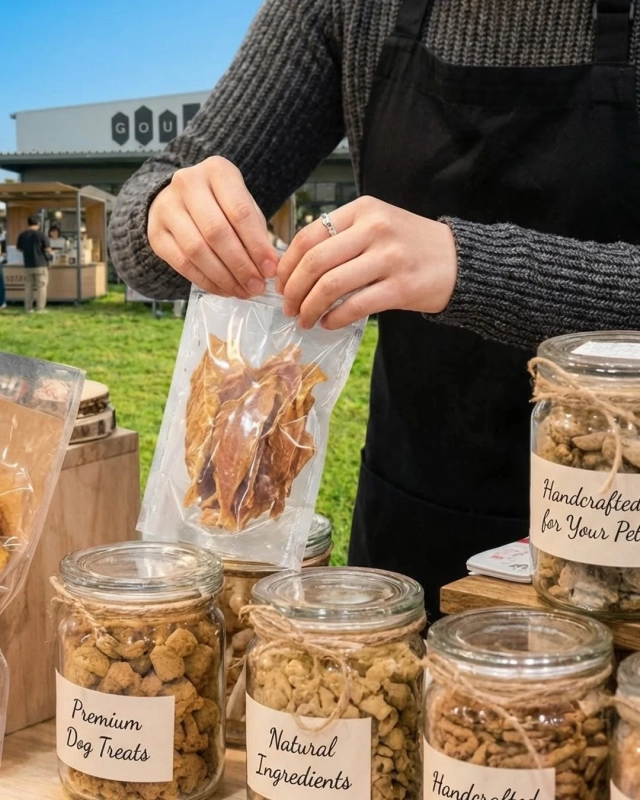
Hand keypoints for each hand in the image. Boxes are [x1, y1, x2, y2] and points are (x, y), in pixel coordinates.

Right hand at [148, 156, 278, 297]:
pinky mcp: (156, 233)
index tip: (271, 270)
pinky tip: (223, 290)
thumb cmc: (221, 203)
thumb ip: (256, 232)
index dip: (257, 245)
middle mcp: (187, 183)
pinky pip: (182, 264)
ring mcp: (167, 207)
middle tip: (257, 287)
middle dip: (241, 265)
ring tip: (242, 292)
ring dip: (224, 277)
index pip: (239, 212)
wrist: (179, 198)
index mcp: (217, 171)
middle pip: (216, 232)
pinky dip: (206, 281)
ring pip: (197, 250)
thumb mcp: (243, 205)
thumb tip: (267, 268)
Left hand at [276, 196, 456, 328]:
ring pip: (331, 285)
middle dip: (293, 290)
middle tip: (288, 307)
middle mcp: (375, 229)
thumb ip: (340, 237)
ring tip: (304, 319)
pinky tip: (328, 323)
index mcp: (363, 209)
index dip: (287, 264)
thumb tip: (293, 266)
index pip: (309, 236)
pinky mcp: (401, 287)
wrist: (459, 260)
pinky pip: (355, 306)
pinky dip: (334, 318)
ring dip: (310, 307)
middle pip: (315, 261)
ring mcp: (390, 258)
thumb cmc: (409, 245)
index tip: (280, 283)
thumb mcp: (376, 225)